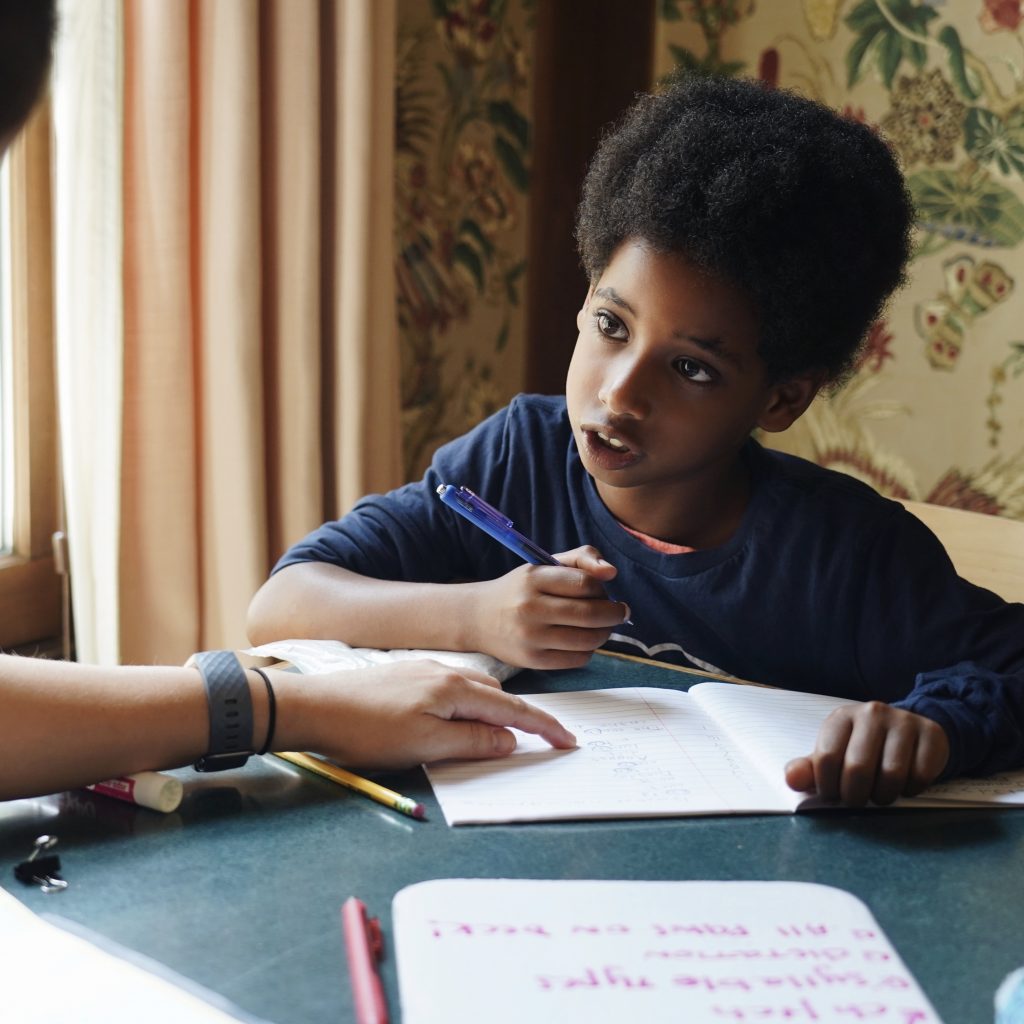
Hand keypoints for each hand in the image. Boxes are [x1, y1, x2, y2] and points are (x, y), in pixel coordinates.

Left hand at [274, 660, 575, 768]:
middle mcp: (445, 673)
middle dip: (526, 717)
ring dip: (498, 711)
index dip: (543, 726)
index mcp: (455, 689)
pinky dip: (473, 706)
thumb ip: (472, 742)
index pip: (513, 709)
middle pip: (498, 696)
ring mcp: (424, 672)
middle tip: (550, 738)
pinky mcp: (406, 678)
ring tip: (511, 732)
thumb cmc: (367, 731)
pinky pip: (455, 690)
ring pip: (476, 692)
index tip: (568, 740)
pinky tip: (465, 717)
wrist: (313, 707)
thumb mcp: (425, 745)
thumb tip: (510, 741)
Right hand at [467, 546, 630, 669]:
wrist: (478, 618)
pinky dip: (589, 650)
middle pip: (590, 613)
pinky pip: (577, 659)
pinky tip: (583, 641)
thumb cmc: (520, 589)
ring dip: (605, 633)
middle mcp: (530, 607)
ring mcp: (530, 637)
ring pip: (588, 639)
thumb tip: (611, 572)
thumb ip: (582, 558)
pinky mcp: (532, 660)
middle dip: (614, 613)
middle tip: (619, 612)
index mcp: (533, 578)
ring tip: (603, 627)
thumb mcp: (544, 564)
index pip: (585, 583)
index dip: (602, 589)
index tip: (605, 592)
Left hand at [784, 702, 949, 806]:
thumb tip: (792, 780)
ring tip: (879, 794)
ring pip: (891, 775)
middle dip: (855, 796)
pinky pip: (920, 776)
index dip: (827, 787)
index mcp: (842, 717)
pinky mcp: (931, 734)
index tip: (832, 795)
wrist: (909, 731)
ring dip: (883, 796)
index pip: (826, 758)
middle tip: (857, 800)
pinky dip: (911, 790)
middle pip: (858, 769)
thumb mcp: (835, 753)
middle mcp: (871, 713)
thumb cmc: (863, 747)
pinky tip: (904, 785)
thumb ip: (810, 769)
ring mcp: (903, 721)